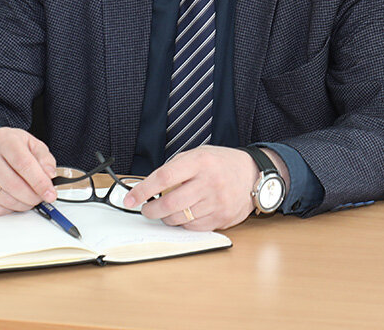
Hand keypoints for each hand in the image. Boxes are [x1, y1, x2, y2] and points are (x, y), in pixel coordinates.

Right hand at [0, 127, 56, 215]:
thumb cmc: (10, 147)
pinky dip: (7, 209)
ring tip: (29, 199)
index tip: (50, 194)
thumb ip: (45, 159)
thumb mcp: (31, 144)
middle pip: (13, 184)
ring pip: (3, 198)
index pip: (24, 164)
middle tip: (41, 198)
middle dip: (32, 197)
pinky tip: (13, 201)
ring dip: (22, 204)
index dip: (40, 182)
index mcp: (6, 140)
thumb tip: (50, 176)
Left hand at [123, 146, 271, 230]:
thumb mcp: (199, 155)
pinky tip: (185, 215)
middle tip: (146, 210)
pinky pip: (193, 227)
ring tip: (167, 211)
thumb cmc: (222, 163)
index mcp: (200, 161)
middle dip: (151, 210)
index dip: (143, 190)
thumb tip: (148, 187)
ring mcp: (217, 202)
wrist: (254, 174)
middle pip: (170, 203)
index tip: (130, 198)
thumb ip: (176, 168)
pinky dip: (183, 224)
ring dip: (166, 218)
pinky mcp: (222, 218)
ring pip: (179, 218)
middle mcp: (209, 182)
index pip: (164, 177)